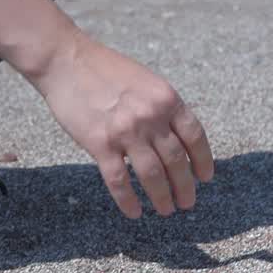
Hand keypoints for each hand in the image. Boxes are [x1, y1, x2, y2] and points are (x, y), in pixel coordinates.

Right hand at [29, 29, 213, 218]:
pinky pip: (119, 180)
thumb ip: (164, 109)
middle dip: (185, 186)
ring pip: (152, 175)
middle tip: (188, 202)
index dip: (203, 161)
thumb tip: (180, 140)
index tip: (205, 178)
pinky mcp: (100, 144)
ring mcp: (126, 132)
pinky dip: (128, 200)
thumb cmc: (107, 70)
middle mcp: (151, 117)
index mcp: (168, 100)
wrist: (67, 61)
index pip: (195, 137)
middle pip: (177, 161)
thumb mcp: (149, 83)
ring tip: (167, 210)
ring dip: (163, 197)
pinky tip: (135, 212)